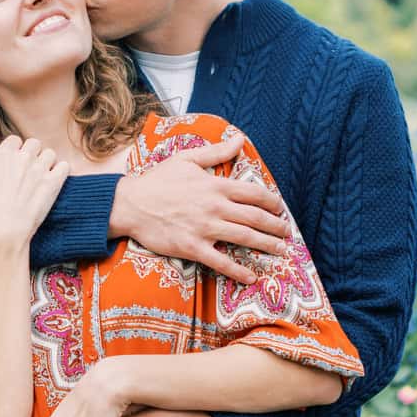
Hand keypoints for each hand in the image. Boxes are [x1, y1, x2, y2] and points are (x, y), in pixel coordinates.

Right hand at [0, 135, 69, 248]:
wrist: (5, 229)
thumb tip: (0, 157)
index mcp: (4, 155)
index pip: (15, 140)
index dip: (17, 151)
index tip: (17, 161)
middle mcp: (23, 157)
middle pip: (35, 144)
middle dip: (33, 155)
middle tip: (31, 170)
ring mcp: (39, 169)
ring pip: (50, 154)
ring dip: (47, 163)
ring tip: (43, 177)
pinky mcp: (54, 181)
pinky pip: (64, 166)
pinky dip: (60, 172)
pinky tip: (54, 181)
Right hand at [110, 138, 288, 284]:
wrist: (130, 204)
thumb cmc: (157, 180)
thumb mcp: (187, 159)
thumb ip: (216, 151)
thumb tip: (239, 139)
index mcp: (215, 185)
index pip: (254, 193)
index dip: (272, 202)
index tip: (280, 209)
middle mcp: (214, 206)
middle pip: (255, 217)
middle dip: (276, 226)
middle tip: (286, 232)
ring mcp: (204, 228)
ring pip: (245, 238)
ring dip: (267, 246)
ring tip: (280, 251)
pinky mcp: (192, 247)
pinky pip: (221, 261)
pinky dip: (238, 270)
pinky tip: (252, 277)